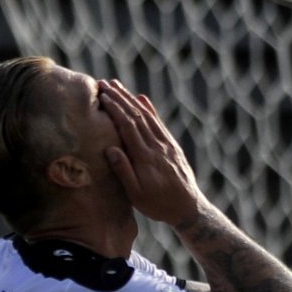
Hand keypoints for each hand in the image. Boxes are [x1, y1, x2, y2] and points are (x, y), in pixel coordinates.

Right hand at [98, 79, 202, 226]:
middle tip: (105, 83)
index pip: (128, 126)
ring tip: (118, 86)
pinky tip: (141, 98)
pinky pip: (159, 123)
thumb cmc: (159, 205)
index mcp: (146, 158)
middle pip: (137, 116)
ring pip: (148, 116)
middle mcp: (157, 146)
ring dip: (132, 99)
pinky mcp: (172, 146)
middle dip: (120, 98)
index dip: (115, 109)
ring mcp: (166, 145)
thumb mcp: (137, 196)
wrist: (188, 209)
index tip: (102, 96)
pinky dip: (149, 109)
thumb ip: (124, 172)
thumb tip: (110, 149)